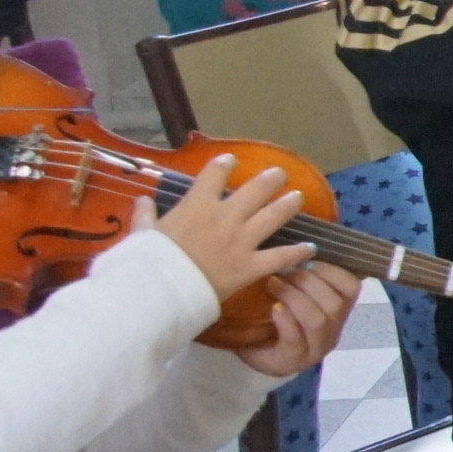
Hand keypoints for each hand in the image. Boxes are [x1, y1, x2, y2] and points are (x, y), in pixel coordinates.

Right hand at [139, 155, 313, 306]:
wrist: (162, 290)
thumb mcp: (142, 235)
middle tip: (279, 174)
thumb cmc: (150, 262)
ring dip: (288, 205)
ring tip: (298, 197)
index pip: (214, 173)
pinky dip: (297, 252)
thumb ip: (144, 217)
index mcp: (197, 205)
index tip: (230, 160)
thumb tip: (142, 201)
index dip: (224, 164)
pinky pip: (279, 257)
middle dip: (270, 179)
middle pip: (255, 190)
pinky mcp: (250, 266)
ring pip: (273, 216)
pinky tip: (310, 247)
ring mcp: (241, 241)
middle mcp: (225, 217)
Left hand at [229, 260, 359, 376]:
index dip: (333, 270)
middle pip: (335, 304)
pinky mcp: (293, 360)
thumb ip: (304, 269)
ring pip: (317, 320)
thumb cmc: (276, 312)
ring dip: (294, 297)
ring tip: (272, 283)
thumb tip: (304, 238)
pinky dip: (285, 320)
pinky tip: (273, 309)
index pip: (352, 287)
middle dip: (308, 282)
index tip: (308, 255)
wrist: (254, 351)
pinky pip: (295, 340)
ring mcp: (315, 349)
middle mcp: (333, 330)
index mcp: (339, 309)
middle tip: (283, 268)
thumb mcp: (295, 289)